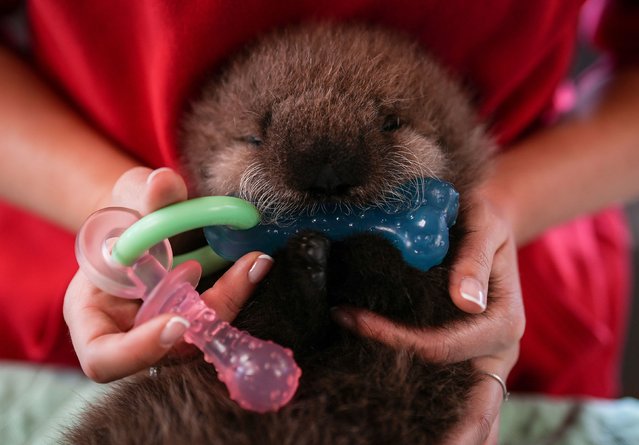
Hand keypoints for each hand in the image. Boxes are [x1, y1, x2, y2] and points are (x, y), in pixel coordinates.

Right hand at [64, 167, 273, 382]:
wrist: (144, 219)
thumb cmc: (124, 213)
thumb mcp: (127, 198)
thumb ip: (142, 195)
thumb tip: (163, 183)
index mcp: (91, 317)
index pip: (104, 357)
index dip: (140, 350)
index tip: (178, 322)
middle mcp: (127, 335)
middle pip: (167, 352)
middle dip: (207, 316)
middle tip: (242, 272)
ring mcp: (163, 333)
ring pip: (200, 339)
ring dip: (230, 302)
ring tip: (253, 262)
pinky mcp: (193, 322)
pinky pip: (216, 318)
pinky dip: (236, 293)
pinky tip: (255, 263)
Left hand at [332, 193, 524, 444]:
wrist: (490, 221)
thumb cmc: (484, 220)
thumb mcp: (485, 227)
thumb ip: (474, 260)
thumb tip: (465, 300)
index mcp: (502, 321)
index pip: (444, 347)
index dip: (395, 340)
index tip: (347, 317)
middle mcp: (497, 349)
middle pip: (473, 402)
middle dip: (452, 433)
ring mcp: (485, 356)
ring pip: (471, 407)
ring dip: (449, 432)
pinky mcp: (470, 353)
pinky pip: (460, 391)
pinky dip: (445, 416)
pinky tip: (423, 432)